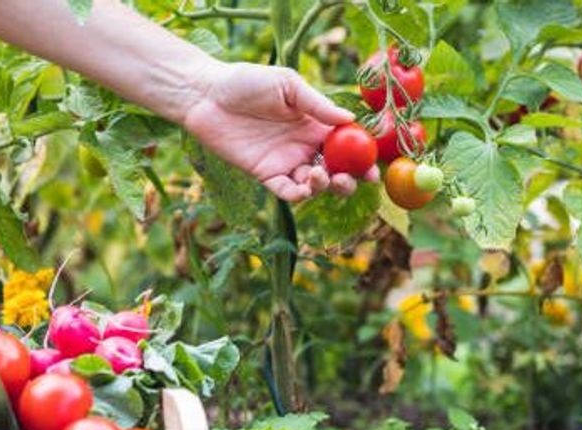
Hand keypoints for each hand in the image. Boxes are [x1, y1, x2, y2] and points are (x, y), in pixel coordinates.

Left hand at [182, 62, 378, 201]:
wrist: (207, 95)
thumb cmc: (247, 82)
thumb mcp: (288, 85)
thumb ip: (317, 104)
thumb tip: (349, 119)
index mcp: (315, 124)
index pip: (347, 145)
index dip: (362, 158)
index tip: (373, 167)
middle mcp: (304, 146)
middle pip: (336, 171)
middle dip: (348, 180)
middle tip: (350, 178)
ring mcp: (286, 162)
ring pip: (314, 185)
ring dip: (324, 186)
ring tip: (320, 175)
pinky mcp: (265, 175)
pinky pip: (287, 192)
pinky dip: (299, 195)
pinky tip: (304, 187)